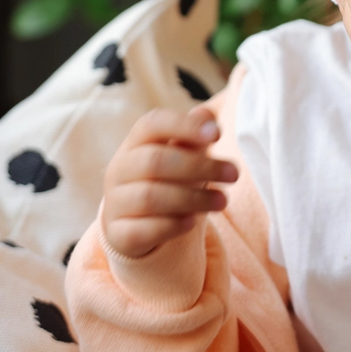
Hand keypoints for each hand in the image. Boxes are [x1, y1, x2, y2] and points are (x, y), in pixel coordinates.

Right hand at [101, 106, 238, 258]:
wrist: (136, 223)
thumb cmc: (166, 179)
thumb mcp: (182, 154)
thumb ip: (193, 134)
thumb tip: (207, 117)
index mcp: (135, 143)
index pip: (152, 124)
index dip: (184, 125)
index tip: (217, 134)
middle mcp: (119, 170)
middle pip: (155, 161)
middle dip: (200, 167)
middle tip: (234, 174)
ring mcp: (116, 203)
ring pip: (150, 197)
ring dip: (193, 198)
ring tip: (223, 201)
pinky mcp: (119, 234)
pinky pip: (143, 229)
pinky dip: (171, 225)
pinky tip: (193, 222)